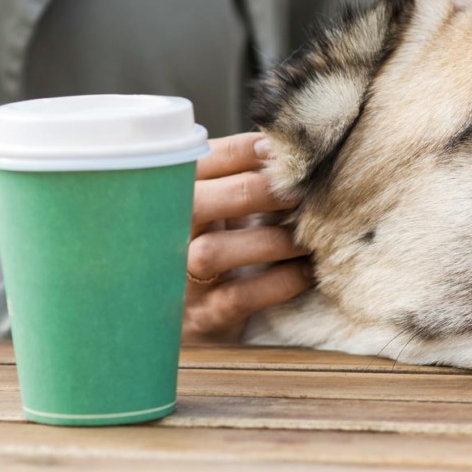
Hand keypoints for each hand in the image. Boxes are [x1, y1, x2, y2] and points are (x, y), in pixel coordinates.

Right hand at [182, 132, 312, 343]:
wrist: (194, 323)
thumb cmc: (217, 249)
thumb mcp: (219, 210)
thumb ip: (239, 179)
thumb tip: (284, 148)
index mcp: (172, 201)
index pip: (195, 164)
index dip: (239, 151)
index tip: (277, 149)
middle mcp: (165, 238)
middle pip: (195, 204)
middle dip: (253, 190)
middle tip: (297, 191)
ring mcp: (180, 281)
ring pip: (213, 252)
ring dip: (269, 240)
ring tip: (306, 235)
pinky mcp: (203, 318)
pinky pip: (240, 297)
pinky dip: (280, 282)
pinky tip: (306, 272)